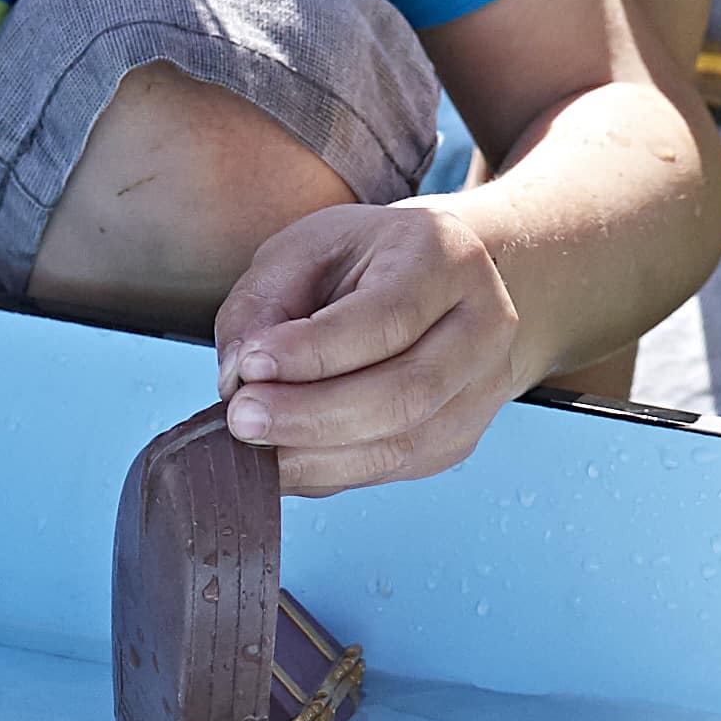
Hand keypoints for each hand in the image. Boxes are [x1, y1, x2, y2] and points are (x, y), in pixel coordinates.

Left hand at [215, 199, 523, 492]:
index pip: (387, 319)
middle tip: (242, 420)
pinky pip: (392, 470)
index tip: (249, 367)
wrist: (443, 283)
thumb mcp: (306, 248)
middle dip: (311, 416)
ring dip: (315, 456)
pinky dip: (329, 473)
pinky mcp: (461, 437)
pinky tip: (285, 461)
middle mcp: (483, 325)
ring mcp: (481, 389)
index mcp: (447, 259)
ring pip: (401, 444)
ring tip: (254, 447)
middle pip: (404, 394)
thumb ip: (263, 303)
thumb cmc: (369, 260)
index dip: (314, 353)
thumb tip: (236, 379)